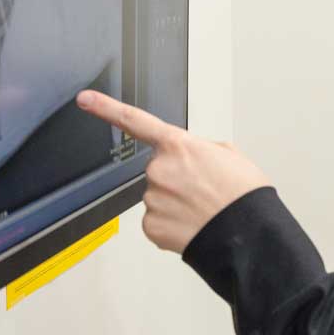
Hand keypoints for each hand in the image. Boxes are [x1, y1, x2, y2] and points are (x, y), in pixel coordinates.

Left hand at [76, 90, 270, 253]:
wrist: (247, 234)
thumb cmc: (243, 195)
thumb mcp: (231, 155)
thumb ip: (202, 149)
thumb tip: (194, 158)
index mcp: (178, 145)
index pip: (134, 121)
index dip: (105, 108)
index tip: (85, 99)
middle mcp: (159, 170)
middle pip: (158, 169)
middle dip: (176, 178)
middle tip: (203, 189)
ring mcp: (152, 199)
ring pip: (158, 196)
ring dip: (176, 202)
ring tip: (203, 209)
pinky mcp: (150, 225)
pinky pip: (156, 220)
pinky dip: (172, 223)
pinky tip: (192, 224)